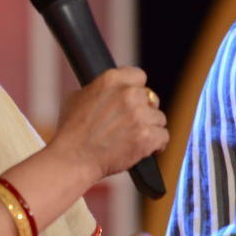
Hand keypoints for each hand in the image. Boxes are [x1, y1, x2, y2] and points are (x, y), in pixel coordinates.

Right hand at [50, 67, 169, 182]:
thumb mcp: (78, 98)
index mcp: (111, 79)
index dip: (136, 89)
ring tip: (134, 139)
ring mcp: (139, 115)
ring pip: (159, 118)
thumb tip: (111, 91)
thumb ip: (99, 89)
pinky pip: (163, 136)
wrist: (73, 159)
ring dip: (150, 128)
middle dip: (144, 111)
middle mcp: (128, 94)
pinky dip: (156, 145)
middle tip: (131, 124)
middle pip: (151, 98)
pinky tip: (145, 149)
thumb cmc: (71, 132)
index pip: (139, 76)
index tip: (133, 101)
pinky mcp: (147, 136)